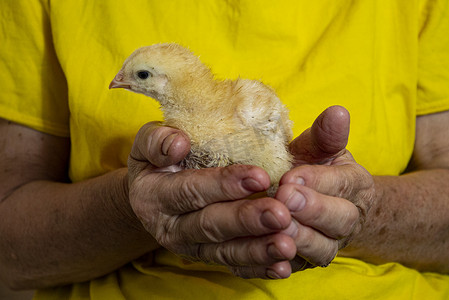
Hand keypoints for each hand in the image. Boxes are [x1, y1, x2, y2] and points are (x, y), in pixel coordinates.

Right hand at [127, 122, 297, 278]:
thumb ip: (156, 141)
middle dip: (247, 221)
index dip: (224, 184)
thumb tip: (178, 144)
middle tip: (280, 215)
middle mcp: (170, 228)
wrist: (150, 195)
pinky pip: (233, 267)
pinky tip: (283, 266)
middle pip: (210, 226)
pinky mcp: (208, 257)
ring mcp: (190, 247)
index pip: (190, 190)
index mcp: (154, 196)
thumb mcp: (146, 144)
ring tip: (287, 245)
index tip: (260, 176)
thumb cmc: (157, 162)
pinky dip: (259, 268)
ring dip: (257, 250)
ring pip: (225, 252)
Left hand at [276, 106, 374, 270]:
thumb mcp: (320, 149)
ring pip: (321, 249)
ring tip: (275, 228)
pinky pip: (297, 268)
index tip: (290, 176)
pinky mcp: (307, 262)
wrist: (318, 201)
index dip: (317, 181)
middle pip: (339, 220)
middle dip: (312, 211)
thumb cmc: (314, 168)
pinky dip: (281, 266)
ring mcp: (329, 244)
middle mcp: (347, 219)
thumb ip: (326, 135)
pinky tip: (265, 258)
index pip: (342, 183)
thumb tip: (338, 112)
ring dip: (299, 240)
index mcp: (354, 186)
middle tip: (283, 200)